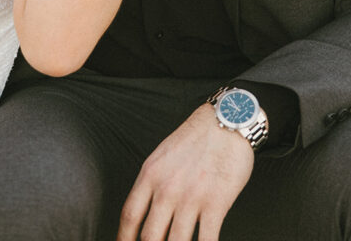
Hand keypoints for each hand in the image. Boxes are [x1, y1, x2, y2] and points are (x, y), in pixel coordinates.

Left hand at [116, 104, 253, 240]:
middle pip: (149, 236)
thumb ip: (152, 183)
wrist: (227, 121)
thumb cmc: (195, 139)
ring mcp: (192, 198)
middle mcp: (167, 188)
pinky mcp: (216, 203)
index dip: (124, 239)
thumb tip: (145, 212)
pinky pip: (207, 240)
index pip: (130, 216)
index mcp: (150, 174)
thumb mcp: (162, 155)